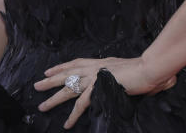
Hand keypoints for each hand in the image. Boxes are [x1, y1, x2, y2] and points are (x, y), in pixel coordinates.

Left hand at [34, 56, 175, 128]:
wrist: (148, 69)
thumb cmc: (143, 68)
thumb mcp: (127, 68)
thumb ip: (121, 73)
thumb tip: (122, 78)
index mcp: (100, 61)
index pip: (76, 62)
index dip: (62, 67)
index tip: (49, 71)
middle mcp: (94, 67)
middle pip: (67, 73)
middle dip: (51, 80)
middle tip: (37, 85)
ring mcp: (95, 77)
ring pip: (69, 88)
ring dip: (54, 98)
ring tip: (42, 106)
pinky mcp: (98, 88)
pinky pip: (81, 104)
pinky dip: (73, 115)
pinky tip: (66, 123)